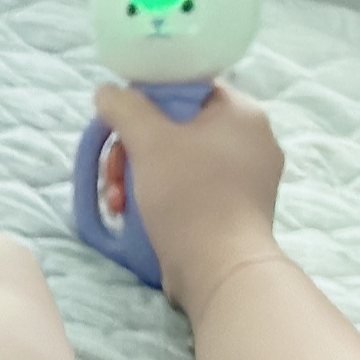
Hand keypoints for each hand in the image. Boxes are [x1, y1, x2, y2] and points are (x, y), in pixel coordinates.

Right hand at [88, 79, 284, 313]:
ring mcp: (247, 179)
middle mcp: (252, 141)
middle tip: (113, 171)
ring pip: (179, 162)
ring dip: (138, 176)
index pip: (188, 88)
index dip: (147, 100)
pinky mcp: (235, 211)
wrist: (221, 271)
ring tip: (116, 200)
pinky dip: (160, 197)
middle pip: (178, 128)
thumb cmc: (190, 196)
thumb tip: (108, 93)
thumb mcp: (148, 141)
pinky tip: (131, 215)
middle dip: (134, 149)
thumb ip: (124, 107)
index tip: (121, 123)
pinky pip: (190, 189)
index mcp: (242, 113)